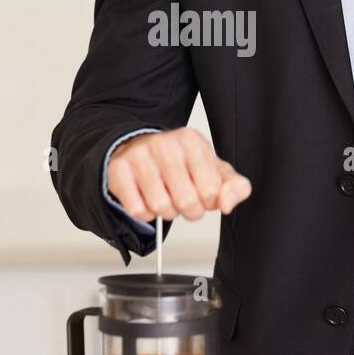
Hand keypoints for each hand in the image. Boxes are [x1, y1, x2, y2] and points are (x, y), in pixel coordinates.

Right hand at [107, 128, 251, 222]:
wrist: (138, 148)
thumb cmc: (180, 163)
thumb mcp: (214, 170)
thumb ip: (234, 187)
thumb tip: (226, 204)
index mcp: (191, 141)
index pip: (212, 191)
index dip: (209, 201)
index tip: (202, 192)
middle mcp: (164, 143)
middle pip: (187, 202)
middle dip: (188, 210)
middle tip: (183, 199)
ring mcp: (139, 155)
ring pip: (161, 207)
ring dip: (166, 212)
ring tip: (165, 197)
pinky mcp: (118, 170)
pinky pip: (138, 210)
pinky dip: (145, 214)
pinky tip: (146, 198)